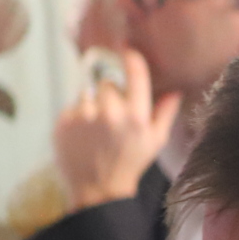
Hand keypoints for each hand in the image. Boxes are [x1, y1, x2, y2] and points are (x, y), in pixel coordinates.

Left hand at [52, 47, 177, 208]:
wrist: (98, 190)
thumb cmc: (131, 164)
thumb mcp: (156, 141)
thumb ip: (165, 112)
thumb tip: (175, 89)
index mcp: (136, 116)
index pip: (134, 72)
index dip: (130, 56)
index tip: (125, 49)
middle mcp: (110, 112)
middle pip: (107, 83)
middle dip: (111, 93)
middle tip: (113, 114)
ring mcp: (84, 117)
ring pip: (88, 93)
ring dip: (92, 104)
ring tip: (97, 127)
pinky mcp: (64, 122)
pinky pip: (72, 107)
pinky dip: (77, 117)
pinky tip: (84, 134)